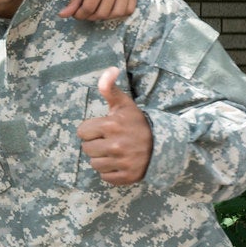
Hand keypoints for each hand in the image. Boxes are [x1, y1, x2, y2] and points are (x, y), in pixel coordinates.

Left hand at [59, 0, 136, 20]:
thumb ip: (74, 0)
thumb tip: (63, 15)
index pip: (88, 8)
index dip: (80, 15)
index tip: (77, 13)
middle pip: (102, 13)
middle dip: (91, 16)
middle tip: (87, 11)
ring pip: (117, 13)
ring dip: (106, 16)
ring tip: (99, 10)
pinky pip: (130, 8)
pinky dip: (120, 13)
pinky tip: (111, 8)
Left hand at [76, 67, 152, 184]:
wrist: (164, 144)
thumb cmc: (138, 122)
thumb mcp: (124, 104)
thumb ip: (110, 88)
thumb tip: (110, 69)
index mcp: (111, 125)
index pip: (82, 132)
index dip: (91, 131)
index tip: (103, 129)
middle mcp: (116, 145)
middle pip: (86, 149)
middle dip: (95, 144)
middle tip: (110, 141)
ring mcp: (123, 162)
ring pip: (94, 164)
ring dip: (102, 159)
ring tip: (115, 152)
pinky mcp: (127, 176)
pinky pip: (105, 177)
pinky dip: (110, 172)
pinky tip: (120, 162)